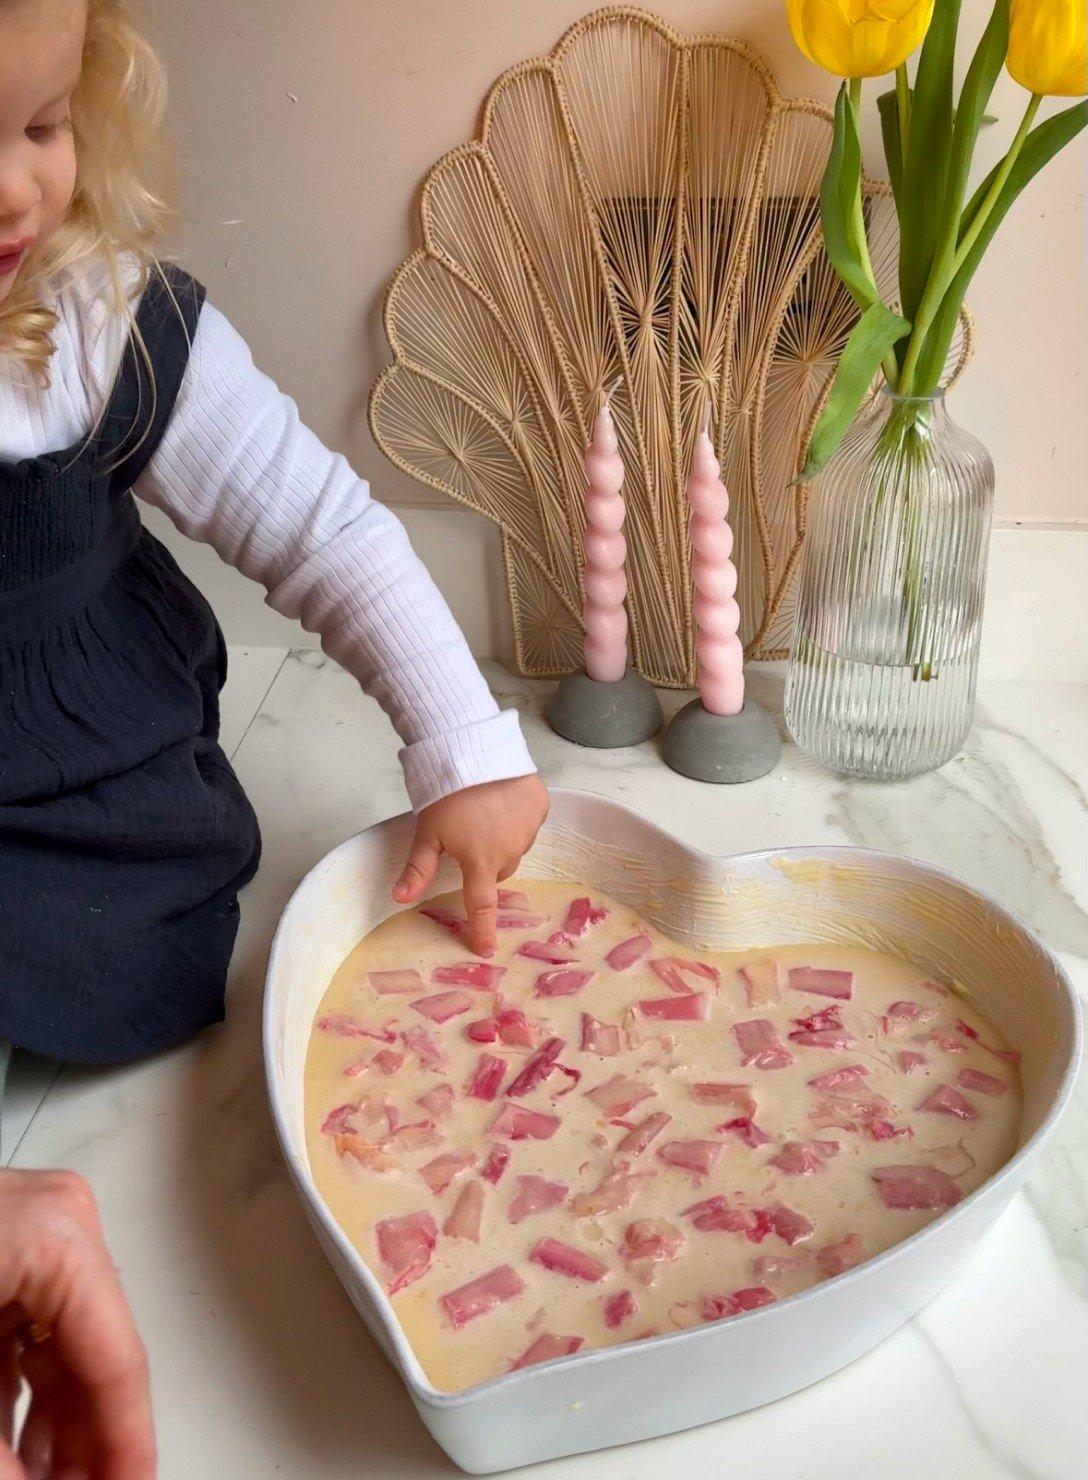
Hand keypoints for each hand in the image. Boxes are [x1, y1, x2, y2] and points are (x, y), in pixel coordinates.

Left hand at [0, 1169, 154, 1479]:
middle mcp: (62, 1219)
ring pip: (63, 1343)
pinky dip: (21, 1385)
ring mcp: (35, 1221)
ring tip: (49, 1479)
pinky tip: (16, 1441)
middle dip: (85, 1444)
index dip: (126, 1449)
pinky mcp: (8, 1234)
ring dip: (53, 1424)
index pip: (119, 1364)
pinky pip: (32, 1321)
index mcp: (60, 1236)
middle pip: (94, 1355)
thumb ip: (0, 1448)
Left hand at [392, 775, 549, 955]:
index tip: (487, 949)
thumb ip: (417, 869)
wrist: (473, 748)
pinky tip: (502, 801)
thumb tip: (399, 899)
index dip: (483, 929)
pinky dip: (518, 819)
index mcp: (480, 861)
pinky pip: (530, 824)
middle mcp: (510, 849)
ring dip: (504, 841)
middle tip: (469, 843)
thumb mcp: (427, 833)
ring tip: (486, 815)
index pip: (482, 904)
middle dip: (487, 864)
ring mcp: (529, 828)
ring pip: (517, 848)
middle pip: (500, 871)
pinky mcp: (541, 806)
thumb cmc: (446, 793)